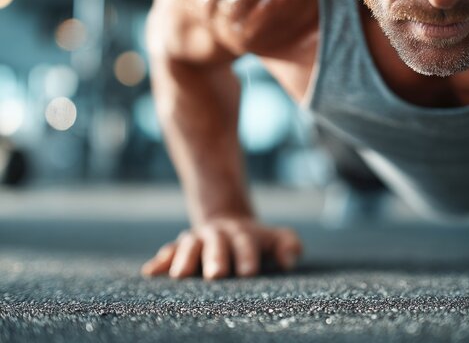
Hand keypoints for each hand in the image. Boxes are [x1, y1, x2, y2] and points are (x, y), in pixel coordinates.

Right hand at [141, 218, 301, 279]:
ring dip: (184, 259)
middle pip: (216, 244)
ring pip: (189, 246)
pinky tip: (150, 272)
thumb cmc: (255, 240)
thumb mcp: (275, 237)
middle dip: (216, 258)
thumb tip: (289, 260)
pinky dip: (160, 261)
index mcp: (242, 233)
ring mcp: (197, 239)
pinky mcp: (180, 246)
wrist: (227, 222)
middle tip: (216, 275)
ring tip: (180, 276)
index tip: (249, 272)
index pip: (246, 243)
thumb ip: (287, 244)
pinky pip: (169, 251)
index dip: (247, 256)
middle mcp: (218, 234)